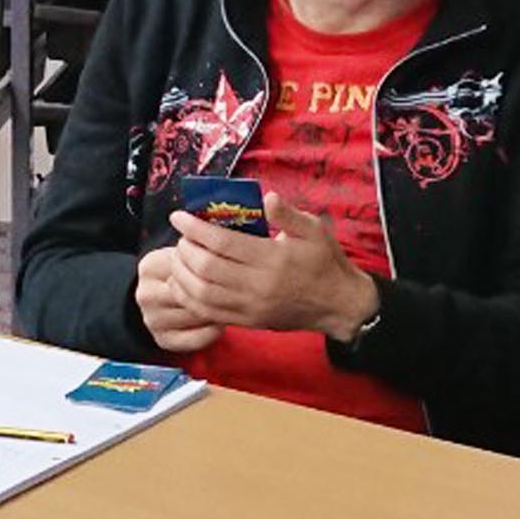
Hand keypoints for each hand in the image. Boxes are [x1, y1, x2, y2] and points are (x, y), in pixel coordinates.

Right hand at [129, 245, 221, 354]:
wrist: (164, 301)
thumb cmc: (186, 273)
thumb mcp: (187, 255)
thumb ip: (201, 249)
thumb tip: (228, 237)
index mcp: (150, 266)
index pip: (186, 266)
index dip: (212, 267)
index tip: (230, 267)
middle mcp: (145, 293)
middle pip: (191, 293)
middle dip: (216, 292)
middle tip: (237, 290)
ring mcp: (151, 319)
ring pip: (195, 316)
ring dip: (216, 312)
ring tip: (230, 306)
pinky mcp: (162, 339)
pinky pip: (195, 339)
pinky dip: (212, 333)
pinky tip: (221, 324)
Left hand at [161, 198, 377, 337]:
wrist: (341, 304)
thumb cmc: (326, 263)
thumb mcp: (315, 231)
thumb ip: (288, 214)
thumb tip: (267, 198)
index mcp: (274, 258)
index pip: (222, 242)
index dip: (194, 228)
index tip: (179, 216)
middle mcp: (260, 284)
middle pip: (206, 267)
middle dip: (185, 249)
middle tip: (182, 237)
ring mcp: (252, 306)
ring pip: (201, 292)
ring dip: (182, 273)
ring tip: (180, 258)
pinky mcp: (249, 321)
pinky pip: (208, 312)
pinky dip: (188, 297)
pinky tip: (184, 283)